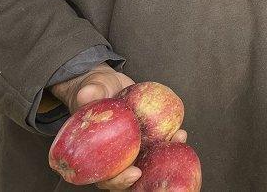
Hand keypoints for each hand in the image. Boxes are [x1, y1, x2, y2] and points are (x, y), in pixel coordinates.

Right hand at [48, 63, 186, 189]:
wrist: (108, 86)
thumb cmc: (94, 92)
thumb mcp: (90, 90)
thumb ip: (89, 93)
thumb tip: (86, 94)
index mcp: (97, 155)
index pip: (106, 177)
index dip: (119, 181)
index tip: (134, 173)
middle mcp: (117, 156)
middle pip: (131, 175)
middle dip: (149, 174)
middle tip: (164, 160)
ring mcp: (133, 148)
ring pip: (150, 161)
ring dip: (167, 156)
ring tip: (178, 139)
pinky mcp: (146, 138)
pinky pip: (159, 143)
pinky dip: (170, 140)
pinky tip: (179, 132)